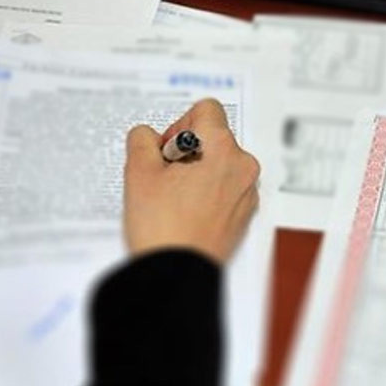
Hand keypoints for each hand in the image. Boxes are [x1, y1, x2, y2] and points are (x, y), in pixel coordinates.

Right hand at [123, 99, 260, 264]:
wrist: (176, 276)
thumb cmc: (161, 227)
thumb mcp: (138, 172)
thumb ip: (142, 140)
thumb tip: (148, 138)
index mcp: (222, 149)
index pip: (205, 109)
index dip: (179, 125)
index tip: (167, 151)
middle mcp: (242, 166)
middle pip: (213, 137)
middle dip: (187, 150)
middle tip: (165, 178)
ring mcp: (246, 192)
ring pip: (219, 163)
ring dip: (197, 171)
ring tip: (174, 199)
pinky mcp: (244, 214)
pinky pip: (225, 188)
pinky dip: (207, 192)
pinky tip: (186, 213)